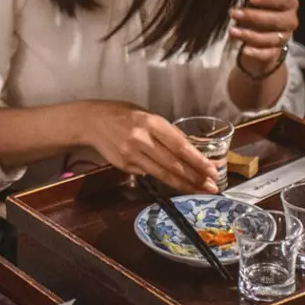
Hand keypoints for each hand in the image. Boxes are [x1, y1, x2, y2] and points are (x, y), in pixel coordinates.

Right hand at [77, 102, 218, 193]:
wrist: (92, 121)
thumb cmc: (123, 114)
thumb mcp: (147, 115)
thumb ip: (168, 132)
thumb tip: (193, 148)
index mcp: (151, 123)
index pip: (179, 146)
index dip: (198, 161)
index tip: (213, 170)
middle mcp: (142, 140)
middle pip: (173, 164)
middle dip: (195, 177)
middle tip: (213, 187)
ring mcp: (132, 155)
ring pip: (163, 175)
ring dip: (184, 185)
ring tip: (201, 190)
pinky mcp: (125, 167)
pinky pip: (148, 175)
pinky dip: (163, 179)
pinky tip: (176, 183)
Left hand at [230, 0, 299, 73]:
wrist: (260, 33)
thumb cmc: (259, 7)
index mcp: (288, 2)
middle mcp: (290, 20)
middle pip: (277, 20)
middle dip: (254, 17)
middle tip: (233, 12)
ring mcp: (284, 38)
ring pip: (271, 38)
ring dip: (250, 35)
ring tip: (232, 31)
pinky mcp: (275, 52)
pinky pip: (268, 54)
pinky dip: (256, 52)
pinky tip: (244, 49)